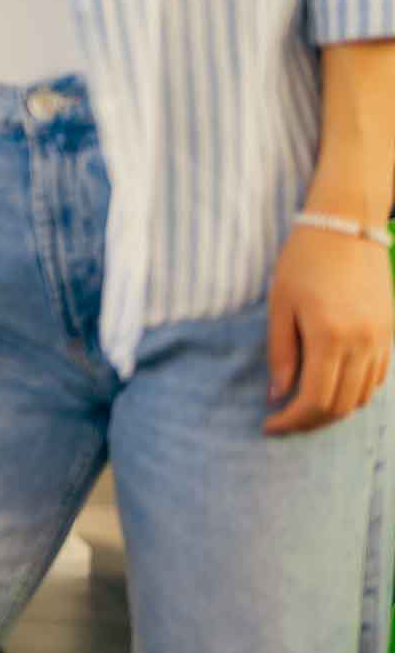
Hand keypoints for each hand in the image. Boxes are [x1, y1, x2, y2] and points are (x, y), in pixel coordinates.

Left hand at [264, 223, 392, 434]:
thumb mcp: (280, 305)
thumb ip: (280, 353)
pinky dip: (355, 392)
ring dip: (334, 410)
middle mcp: (362, 343)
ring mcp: (382, 340)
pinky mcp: (391, 333)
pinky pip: (377, 378)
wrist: (346, 227)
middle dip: (310, 421)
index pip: (315, 399)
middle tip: (284, 421)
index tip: (269, 425)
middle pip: (341, 405)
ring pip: (363, 396)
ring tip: (304, 408)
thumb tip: (278, 394)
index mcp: (330, 337)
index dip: (291, 420)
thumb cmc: (303, 262)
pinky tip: (332, 389)